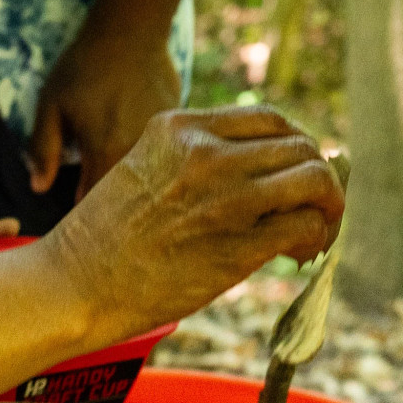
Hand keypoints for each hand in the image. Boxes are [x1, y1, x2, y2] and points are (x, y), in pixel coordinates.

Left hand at [29, 27, 180, 199]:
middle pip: (124, 193)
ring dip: (130, 174)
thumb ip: (43, 150)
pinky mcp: (178, 125)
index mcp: (106, 154)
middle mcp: (140, 154)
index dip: (83, 210)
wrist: (132, 28)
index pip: (94, 203)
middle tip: (92, 183)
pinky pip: (161, 151)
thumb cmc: (85, 66)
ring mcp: (164, 139)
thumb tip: (39, 188)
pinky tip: (135, 128)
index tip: (76, 206)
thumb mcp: (51, 104)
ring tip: (116, 152)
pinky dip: (148, 151)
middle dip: (108, 198)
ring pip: (145, 173)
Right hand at [43, 106, 344, 338]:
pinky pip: (306, 226)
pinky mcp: (237, 246)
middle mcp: (206, 154)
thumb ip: (198, 158)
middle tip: (314, 208)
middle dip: (319, 177)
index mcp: (181, 127)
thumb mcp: (147, 165)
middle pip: (300, 146)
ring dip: (328, 207)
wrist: (75, 283)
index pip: (270, 118)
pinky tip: (299, 255)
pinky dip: (316, 238)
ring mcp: (224, 198)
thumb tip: (261, 170)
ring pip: (315, 180)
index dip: (296, 145)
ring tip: (314, 233)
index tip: (296, 172)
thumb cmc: (108, 234)